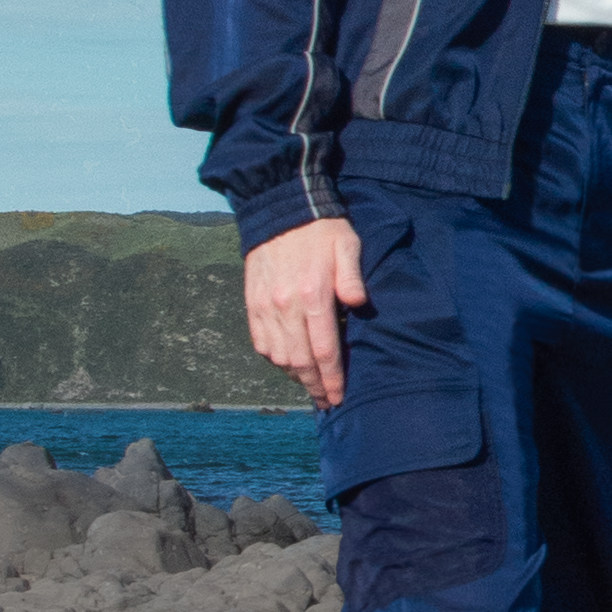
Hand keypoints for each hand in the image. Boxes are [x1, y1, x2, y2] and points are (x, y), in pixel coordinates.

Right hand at [244, 219, 364, 411]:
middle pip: (300, 361)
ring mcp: (265, 306)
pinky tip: (288, 364)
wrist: (280, 209)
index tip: (338, 397)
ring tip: (311, 385)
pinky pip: (261, 342)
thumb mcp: (347, 245)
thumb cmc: (321, 230)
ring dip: (295, 376)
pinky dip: (274, 359)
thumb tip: (359, 304)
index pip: (323, 350)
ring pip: (279, 356)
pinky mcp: (252, 303)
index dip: (332, 378)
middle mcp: (285, 305)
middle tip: (327, 402)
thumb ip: (352, 277)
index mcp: (313, 294)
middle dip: (315, 386)